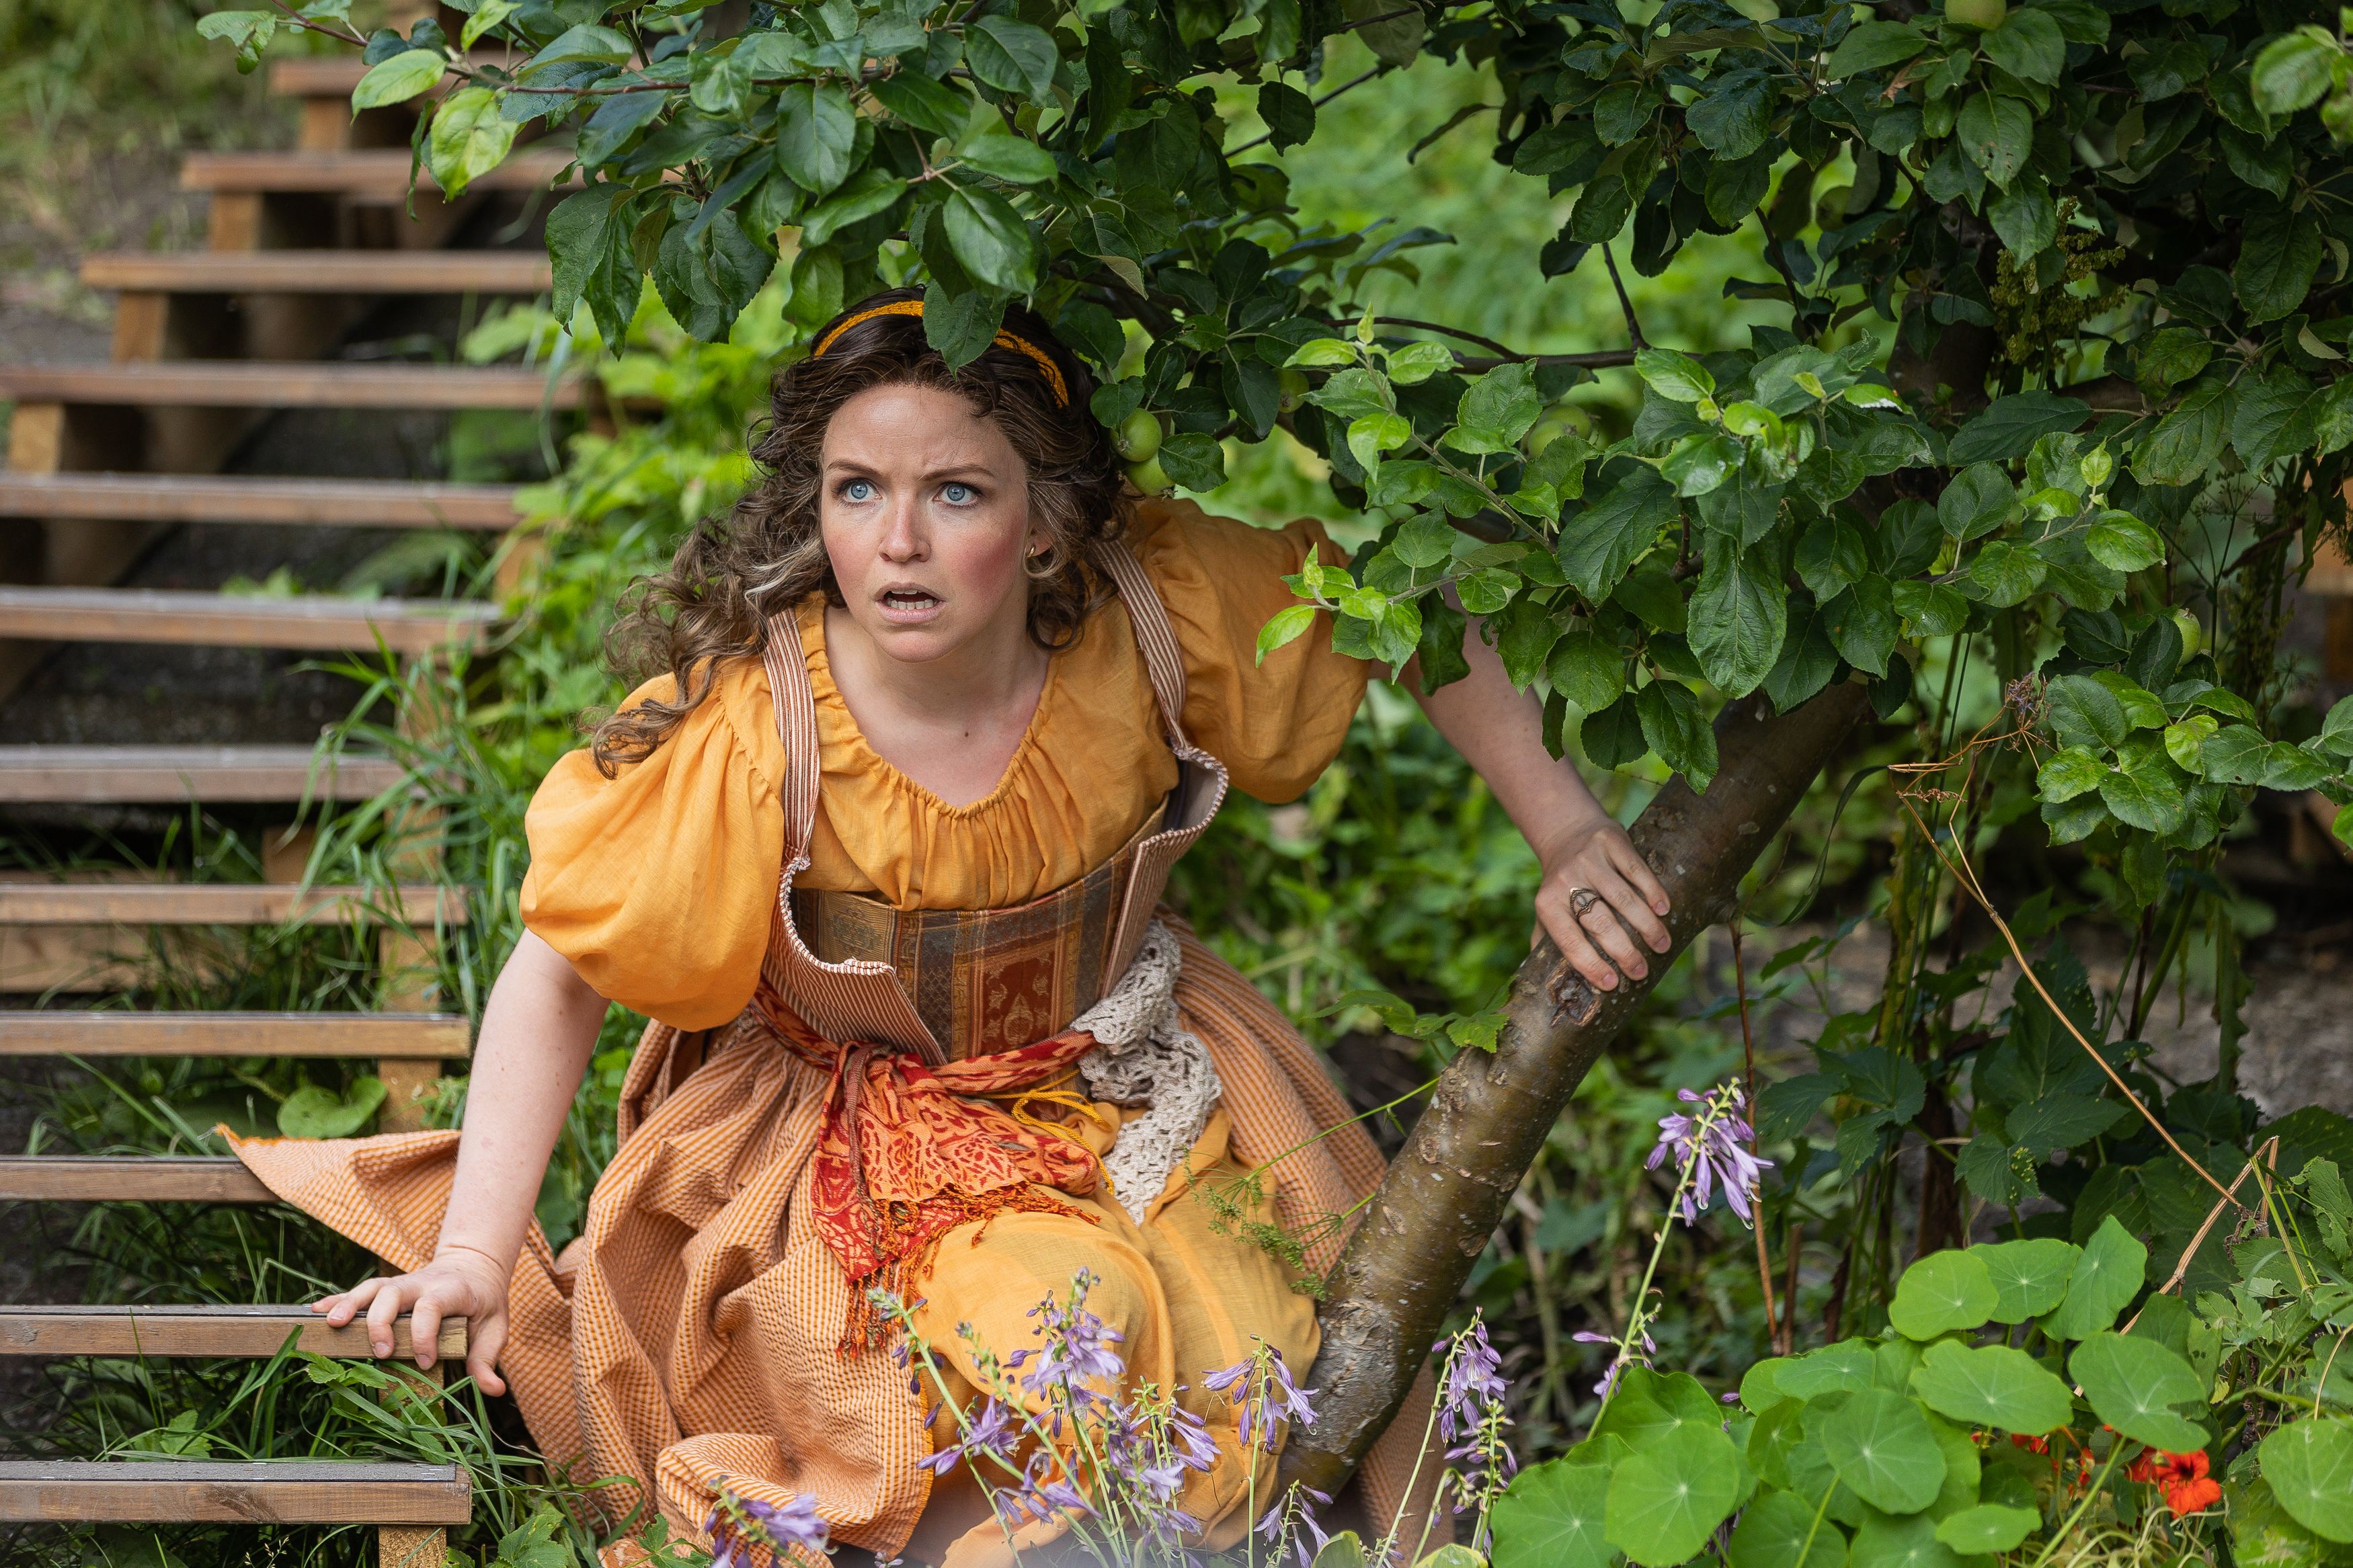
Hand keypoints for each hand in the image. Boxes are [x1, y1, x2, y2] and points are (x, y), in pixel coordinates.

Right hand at [314, 1244, 511, 1394]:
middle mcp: (422, 1283)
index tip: (425, 1361)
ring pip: (372, 1288)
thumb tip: (493, 1391)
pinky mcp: (387, 1288)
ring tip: (331, 1325)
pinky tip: (317, 1311)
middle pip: (394, 1294)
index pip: (432, 1307)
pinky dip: (338, 1299)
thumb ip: (488, 1359)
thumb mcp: (495, 1329)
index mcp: (452, 1291)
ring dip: (350, 1305)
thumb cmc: (484, 1304)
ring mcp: (402, 1283)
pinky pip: (359, 1291)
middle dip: (382, 1322)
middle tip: (382, 1353)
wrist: (475, 1266)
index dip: (425, 1334)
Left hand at [1532, 808, 1672, 991]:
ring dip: (1645, 925)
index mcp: (1547, 902)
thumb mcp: (1546, 908)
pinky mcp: (1610, 841)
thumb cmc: (1560, 883)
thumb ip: (1545, 940)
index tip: (1611, 983)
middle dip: (1623, 951)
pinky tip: (1664, 910)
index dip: (1588, 964)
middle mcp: (1566, 880)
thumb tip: (1542, 982)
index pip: (1567, 940)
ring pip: (1622, 898)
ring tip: (1662, 946)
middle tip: (1640, 971)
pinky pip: (1635, 870)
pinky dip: (1652, 891)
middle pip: (1599, 922)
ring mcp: (1588, 859)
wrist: (1567, 831)